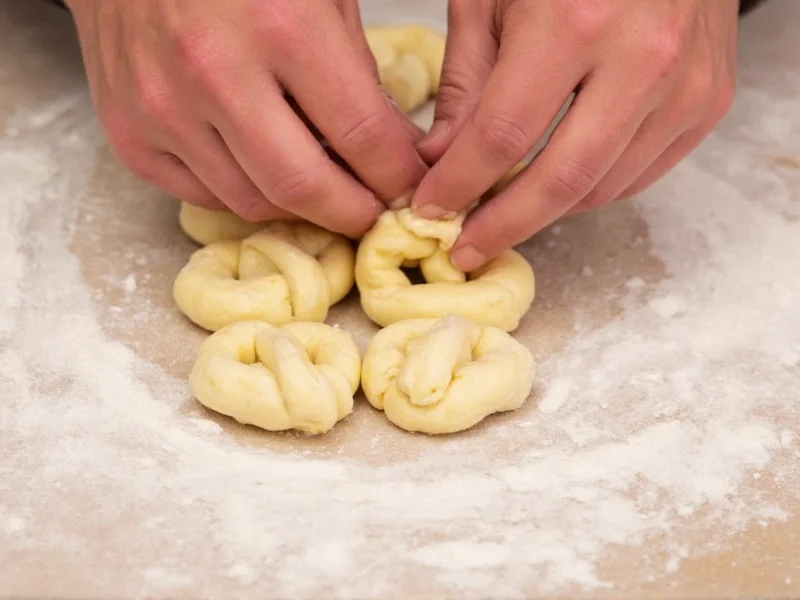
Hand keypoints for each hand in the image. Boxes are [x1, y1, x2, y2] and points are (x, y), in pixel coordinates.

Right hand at [65, 0, 426, 236]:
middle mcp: (215, 72)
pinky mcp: (129, 135)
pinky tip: (262, 171)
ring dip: (299, 208)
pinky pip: (204, 197)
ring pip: (252, 202)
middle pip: (304, 189)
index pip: (364, 136)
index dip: (398, 176)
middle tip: (372, 212)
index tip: (410, 188)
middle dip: (353, 214)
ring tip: (320, 188)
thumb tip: (394, 150)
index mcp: (281, 22)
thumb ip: (359, 73)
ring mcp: (164, 108)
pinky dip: (244, 193)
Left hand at [411, 0, 737, 269]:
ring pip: (603, 187)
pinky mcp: (709, 101)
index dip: (459, 184)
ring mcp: (685, 84)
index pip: (502, 134)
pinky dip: (591, 190)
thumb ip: (467, 83)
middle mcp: (642, 57)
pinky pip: (640, 174)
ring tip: (505, 213)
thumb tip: (439, 160)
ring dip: (546, 211)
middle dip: (504, 226)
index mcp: (575, 20)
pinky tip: (556, 186)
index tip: (431, 210)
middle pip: (561, 179)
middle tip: (466, 249)